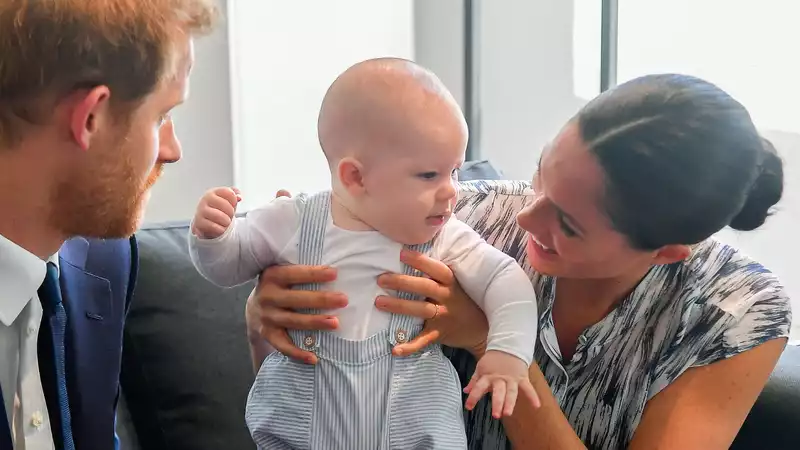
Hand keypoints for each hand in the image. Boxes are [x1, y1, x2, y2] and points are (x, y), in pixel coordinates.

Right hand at [192, 187, 241, 238]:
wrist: (207, 222)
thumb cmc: (220, 209)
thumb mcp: (228, 200)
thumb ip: (235, 194)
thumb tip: (239, 197)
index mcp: (213, 192)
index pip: (229, 193)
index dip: (234, 201)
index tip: (232, 205)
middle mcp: (205, 199)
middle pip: (225, 205)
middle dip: (231, 213)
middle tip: (229, 216)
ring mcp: (201, 210)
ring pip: (218, 216)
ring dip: (226, 222)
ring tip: (226, 222)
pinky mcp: (199, 222)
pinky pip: (213, 226)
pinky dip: (221, 229)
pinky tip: (221, 228)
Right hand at [248, 189, 347, 364]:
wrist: (254, 310)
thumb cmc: (278, 279)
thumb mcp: (279, 253)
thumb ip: (284, 226)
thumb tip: (283, 190)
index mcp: (271, 274)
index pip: (293, 273)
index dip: (312, 273)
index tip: (334, 272)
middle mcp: (266, 296)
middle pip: (295, 299)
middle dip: (320, 299)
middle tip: (345, 298)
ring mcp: (267, 317)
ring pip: (292, 322)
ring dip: (314, 324)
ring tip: (336, 323)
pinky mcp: (269, 336)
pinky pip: (283, 346)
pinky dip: (298, 353)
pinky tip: (316, 358)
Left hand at [374, 249, 488, 356]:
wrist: (481, 328)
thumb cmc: (461, 300)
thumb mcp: (455, 285)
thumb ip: (437, 274)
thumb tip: (410, 254)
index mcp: (451, 283)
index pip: (436, 269)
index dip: (420, 261)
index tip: (401, 254)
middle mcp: (448, 298)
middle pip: (424, 287)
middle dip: (402, 282)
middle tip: (381, 279)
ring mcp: (444, 316)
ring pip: (421, 310)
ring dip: (399, 306)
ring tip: (379, 302)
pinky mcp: (440, 333)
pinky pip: (423, 340)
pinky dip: (409, 346)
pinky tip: (395, 349)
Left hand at [464, 350, 540, 417]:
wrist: (508, 346)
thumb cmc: (493, 359)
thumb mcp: (481, 368)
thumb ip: (474, 381)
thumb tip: (466, 391)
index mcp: (488, 376)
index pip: (478, 387)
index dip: (473, 397)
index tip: (468, 407)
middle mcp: (499, 379)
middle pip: (498, 392)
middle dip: (497, 403)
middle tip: (496, 415)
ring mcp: (511, 379)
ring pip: (511, 392)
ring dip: (510, 403)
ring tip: (508, 413)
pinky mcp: (522, 377)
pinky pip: (528, 388)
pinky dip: (533, 396)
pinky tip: (536, 405)